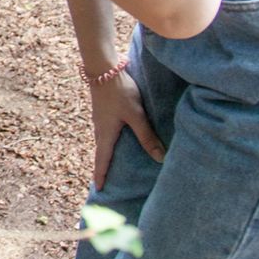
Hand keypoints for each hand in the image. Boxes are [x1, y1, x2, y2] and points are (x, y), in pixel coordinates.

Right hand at [88, 70, 164, 189]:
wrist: (103, 68)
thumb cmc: (119, 92)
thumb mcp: (136, 114)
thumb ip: (147, 136)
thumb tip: (160, 158)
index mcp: (106, 133)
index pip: (102, 159)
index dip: (101, 175)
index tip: (99, 189)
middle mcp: (100, 129)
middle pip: (100, 153)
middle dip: (101, 167)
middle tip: (103, 181)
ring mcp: (100, 119)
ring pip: (102, 142)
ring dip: (104, 154)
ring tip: (109, 163)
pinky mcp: (103, 111)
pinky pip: (104, 133)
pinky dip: (108, 142)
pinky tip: (115, 140)